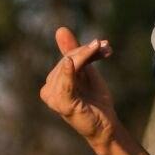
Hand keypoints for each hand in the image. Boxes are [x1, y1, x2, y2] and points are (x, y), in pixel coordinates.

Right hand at [39, 27, 117, 152]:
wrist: (105, 125)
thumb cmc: (95, 100)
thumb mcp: (86, 72)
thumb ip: (74, 52)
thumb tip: (60, 29)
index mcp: (53, 81)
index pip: (68, 57)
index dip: (85, 49)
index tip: (104, 45)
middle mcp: (48, 89)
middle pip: (69, 59)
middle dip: (89, 52)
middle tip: (106, 47)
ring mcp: (53, 97)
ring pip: (70, 66)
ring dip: (87, 55)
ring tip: (105, 50)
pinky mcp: (62, 104)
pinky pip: (65, 85)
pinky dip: (67, 73)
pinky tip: (70, 63)